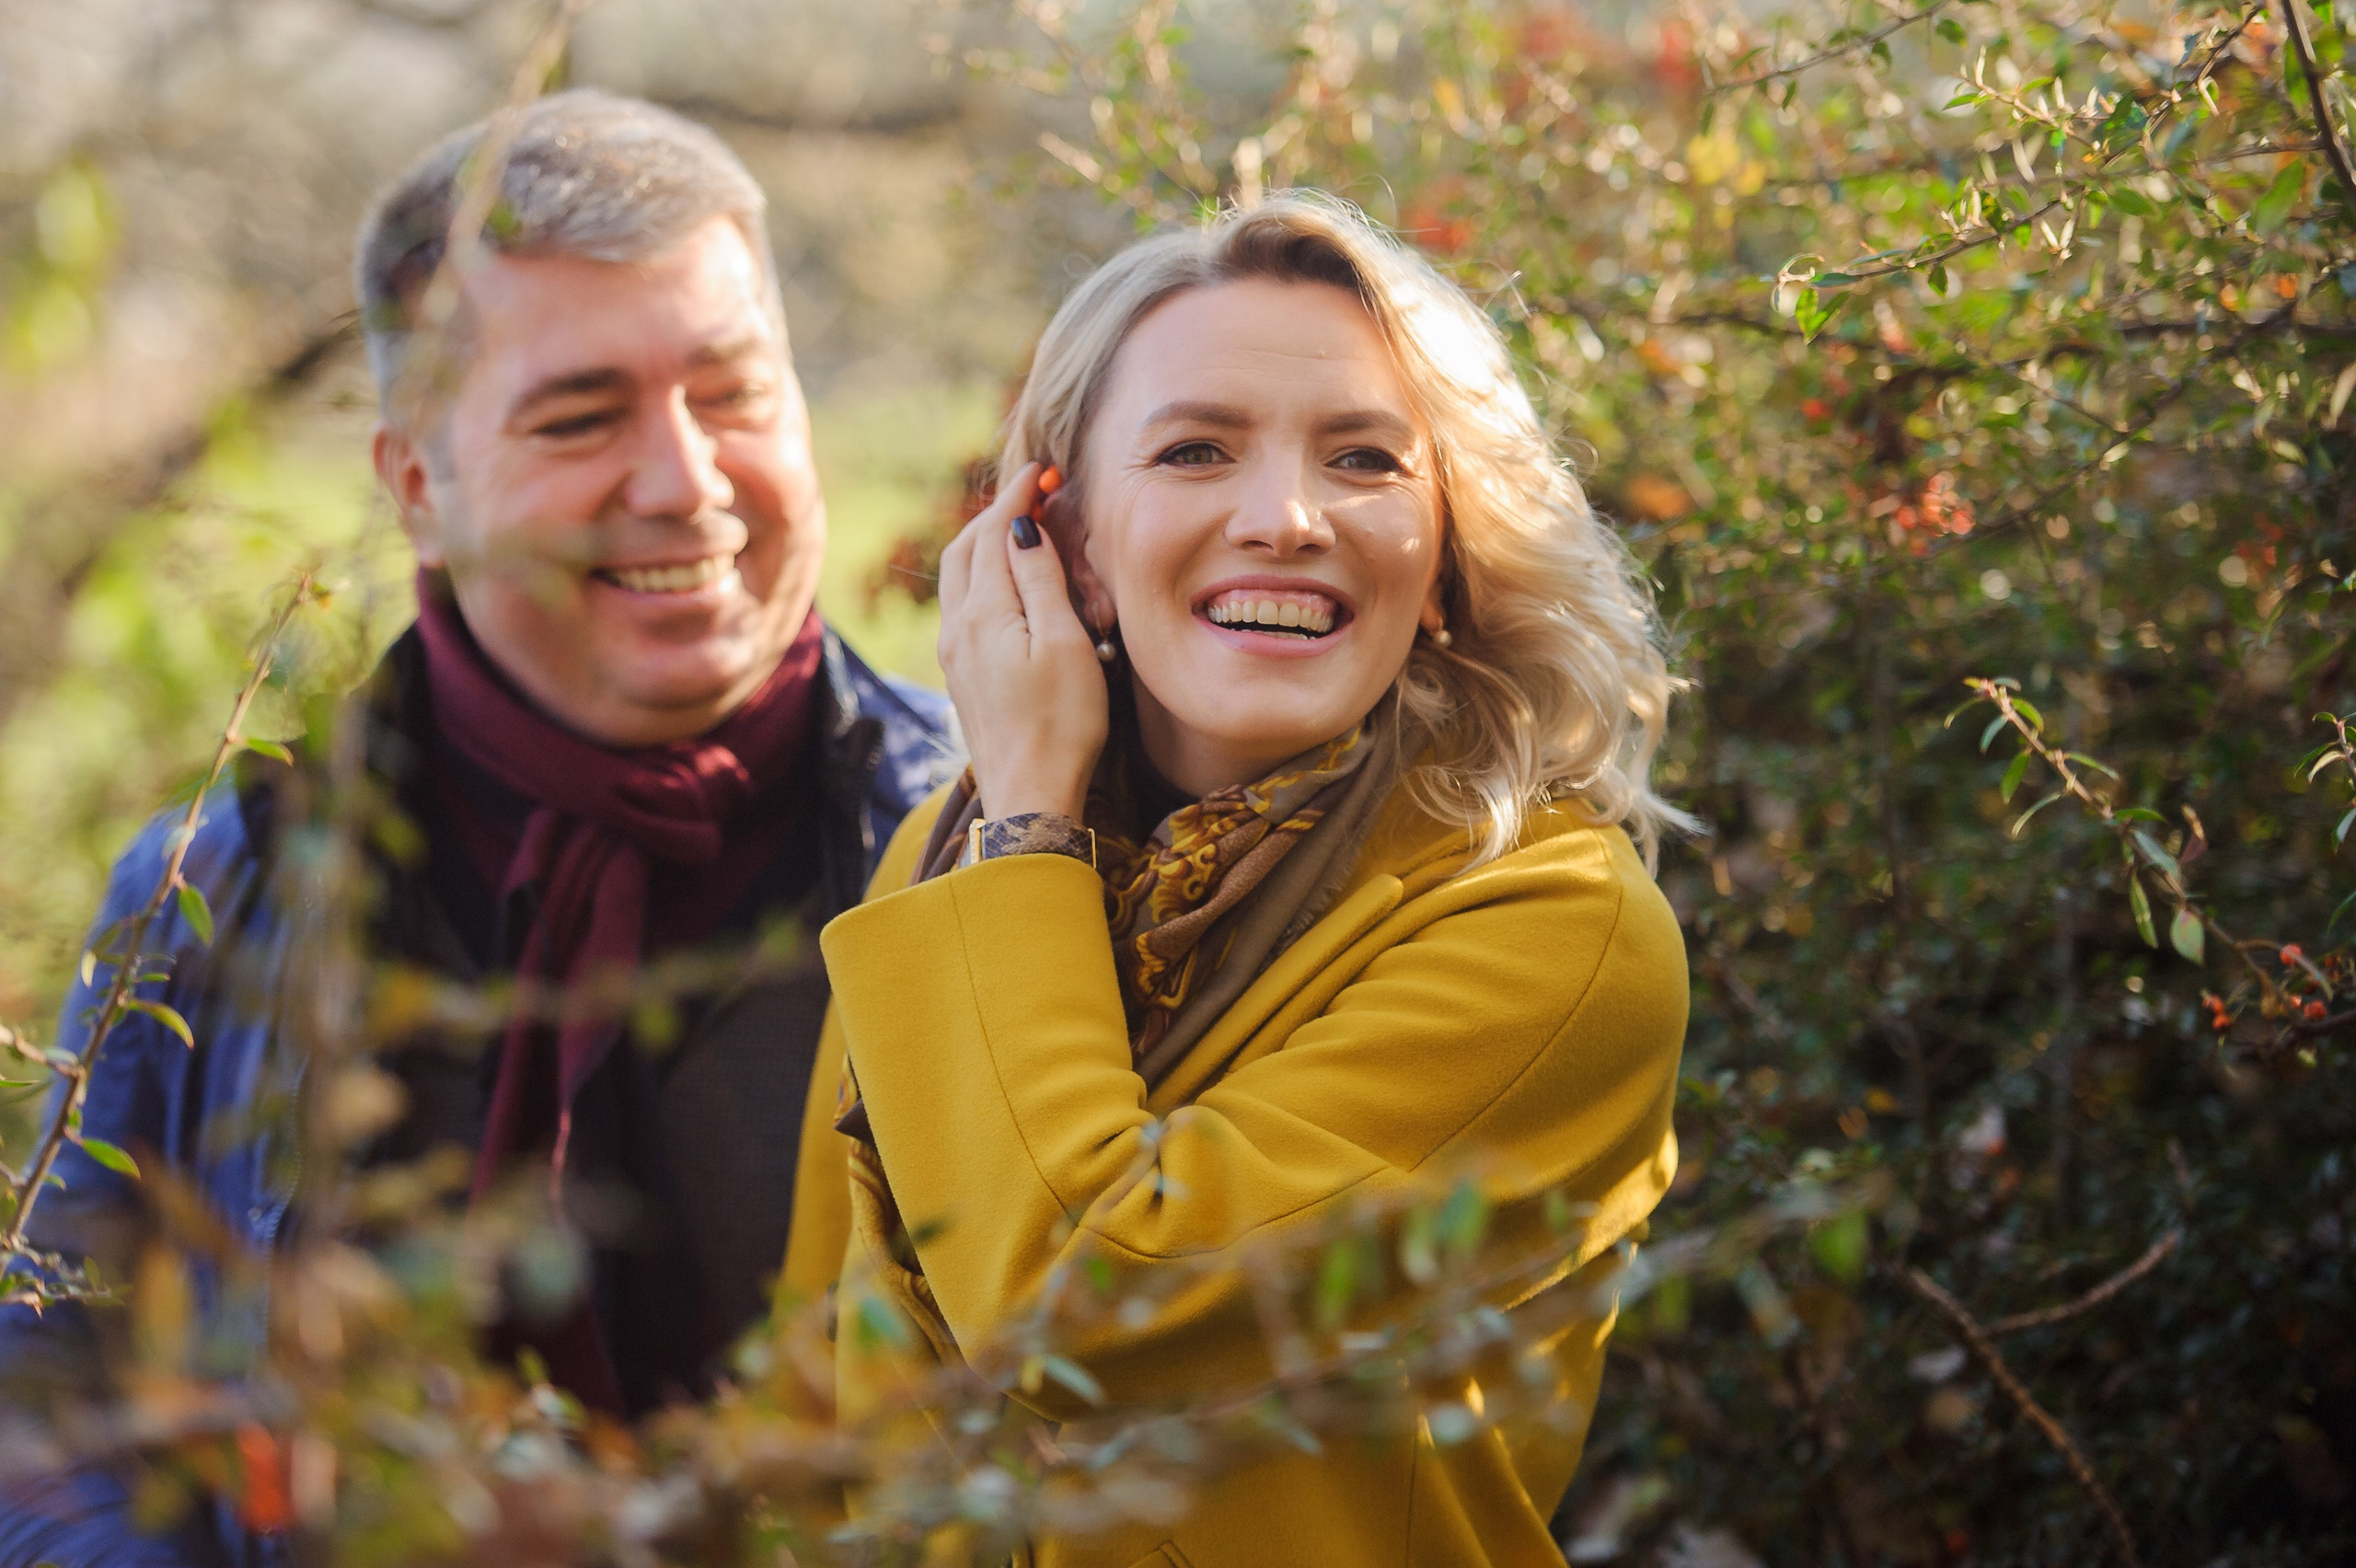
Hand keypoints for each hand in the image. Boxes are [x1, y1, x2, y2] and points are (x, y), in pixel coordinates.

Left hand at [936, 462, 1107, 821]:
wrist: (1031, 794)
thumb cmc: (1061, 723)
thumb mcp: (1064, 643)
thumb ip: (1039, 579)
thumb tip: (1020, 527)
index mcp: (983, 613)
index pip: (993, 533)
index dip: (1017, 496)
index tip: (1044, 471)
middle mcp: (958, 628)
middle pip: (965, 549)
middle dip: (995, 514)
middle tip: (1034, 493)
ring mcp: (955, 654)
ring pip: (958, 578)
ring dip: (984, 544)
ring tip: (1020, 529)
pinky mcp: (962, 676)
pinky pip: (963, 606)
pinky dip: (982, 576)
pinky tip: (1007, 584)